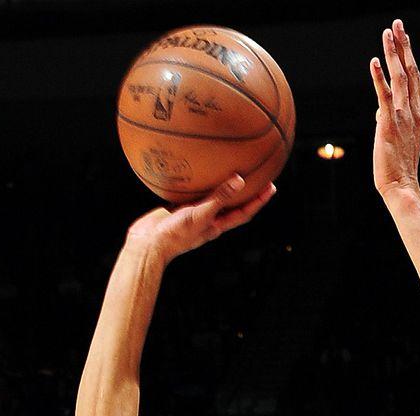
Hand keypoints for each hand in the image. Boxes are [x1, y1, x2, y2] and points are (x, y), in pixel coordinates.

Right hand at [125, 176, 276, 264]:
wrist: (149, 244)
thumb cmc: (176, 234)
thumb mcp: (200, 214)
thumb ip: (219, 197)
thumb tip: (240, 180)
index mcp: (217, 226)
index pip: (243, 213)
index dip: (258, 201)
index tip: (271, 187)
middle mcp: (208, 220)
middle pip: (231, 204)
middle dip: (245, 192)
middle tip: (257, 174)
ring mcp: (193, 214)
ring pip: (212, 197)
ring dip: (222, 185)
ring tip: (230, 168)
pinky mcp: (178, 208)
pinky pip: (193, 193)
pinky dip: (198, 182)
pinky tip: (196, 168)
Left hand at [370, 19, 419, 198]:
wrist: (402, 186)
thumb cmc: (398, 166)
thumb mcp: (398, 138)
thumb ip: (390, 119)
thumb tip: (380, 110)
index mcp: (418, 112)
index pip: (414, 77)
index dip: (409, 55)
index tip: (404, 36)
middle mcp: (413, 110)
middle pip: (410, 71)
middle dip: (403, 46)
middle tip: (397, 24)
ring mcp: (403, 116)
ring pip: (400, 78)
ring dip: (393, 54)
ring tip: (387, 33)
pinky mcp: (389, 124)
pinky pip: (384, 96)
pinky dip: (379, 77)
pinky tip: (374, 61)